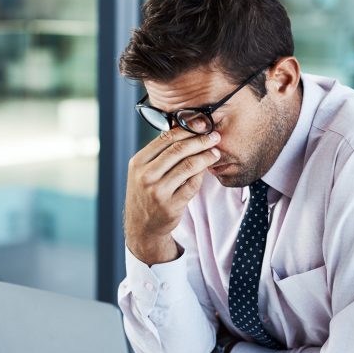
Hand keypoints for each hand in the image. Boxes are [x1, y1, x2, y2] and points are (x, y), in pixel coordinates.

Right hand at [124, 128, 220, 264]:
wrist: (141, 226)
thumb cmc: (146, 193)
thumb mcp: (143, 171)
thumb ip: (160, 153)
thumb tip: (185, 129)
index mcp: (138, 162)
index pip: (166, 138)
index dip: (188, 129)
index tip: (203, 126)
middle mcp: (145, 176)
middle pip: (179, 149)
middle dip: (201, 141)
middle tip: (215, 137)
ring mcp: (158, 192)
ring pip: (188, 166)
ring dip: (206, 157)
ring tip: (216, 152)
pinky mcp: (171, 205)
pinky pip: (193, 185)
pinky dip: (202, 175)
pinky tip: (206, 170)